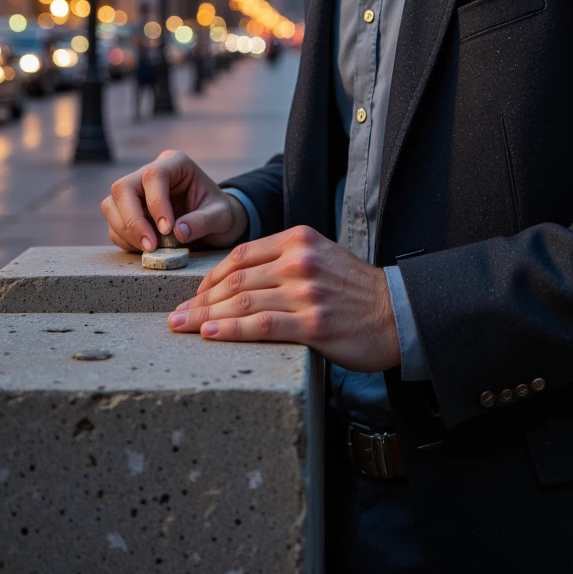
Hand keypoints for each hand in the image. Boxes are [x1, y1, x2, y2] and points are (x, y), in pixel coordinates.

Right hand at [101, 150, 247, 251]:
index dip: (156, 203)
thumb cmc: (220, 214)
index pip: (153, 175)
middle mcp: (151, 173)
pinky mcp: (129, 212)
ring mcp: (136, 192)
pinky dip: (126, 240)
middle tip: (151, 246)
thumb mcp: (221, 217)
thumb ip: (203, 222)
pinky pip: (114, 225)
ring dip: (126, 231)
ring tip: (151, 250)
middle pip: (123, 188)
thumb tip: (178, 232)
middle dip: (133, 220)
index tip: (167, 230)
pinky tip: (146, 249)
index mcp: (176, 163)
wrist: (215, 224)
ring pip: (111, 205)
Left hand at [167, 224, 400, 371]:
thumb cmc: (354, 290)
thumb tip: (239, 279)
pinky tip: (210, 334)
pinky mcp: (313, 323)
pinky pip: (261, 326)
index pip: (242, 255)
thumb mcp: (320, 257)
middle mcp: (300, 261)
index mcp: (299, 240)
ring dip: (205, 316)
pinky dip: (231, 329)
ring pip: (243, 301)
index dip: (211, 277)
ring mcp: (306, 292)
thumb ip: (285, 260)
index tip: (193, 295)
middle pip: (236, 279)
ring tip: (181, 327)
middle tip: (176, 315)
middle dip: (200, 299)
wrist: (396, 313)